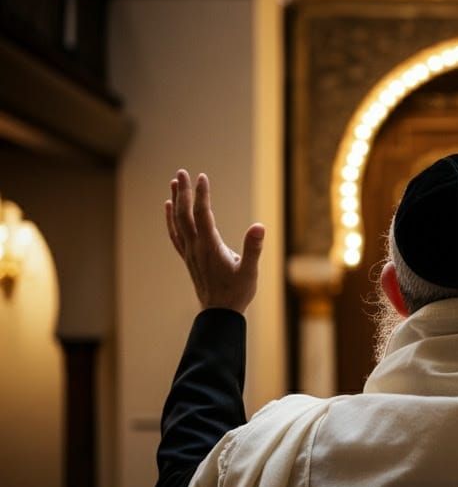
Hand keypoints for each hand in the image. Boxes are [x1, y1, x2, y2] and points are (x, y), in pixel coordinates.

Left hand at [164, 169, 264, 313]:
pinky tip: (169, 209)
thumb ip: (253, 248)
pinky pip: (175, 234)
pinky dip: (170, 220)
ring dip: (175, 201)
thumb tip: (259, 226)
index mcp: (210, 247)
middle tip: (181, 172)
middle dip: (183, 192)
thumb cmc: (237, 293)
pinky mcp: (189, 258)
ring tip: (173, 183)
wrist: (220, 314)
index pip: (202, 214)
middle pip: (185, 214)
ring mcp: (190, 253)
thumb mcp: (250, 271)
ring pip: (177, 222)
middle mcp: (196, 247)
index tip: (202, 177)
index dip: (202, 194)